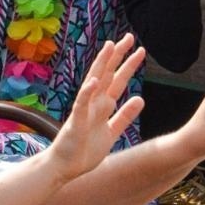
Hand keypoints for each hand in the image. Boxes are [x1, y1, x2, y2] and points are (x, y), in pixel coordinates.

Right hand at [46, 35, 146, 180]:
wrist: (64, 168)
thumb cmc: (85, 150)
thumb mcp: (112, 131)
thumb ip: (124, 115)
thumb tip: (140, 99)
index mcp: (101, 106)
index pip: (116, 81)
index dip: (127, 65)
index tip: (137, 49)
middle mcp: (93, 104)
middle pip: (107, 75)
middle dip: (118, 57)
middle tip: (129, 37)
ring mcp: (84, 111)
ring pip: (94, 83)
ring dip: (102, 65)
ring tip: (110, 47)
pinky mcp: (76, 123)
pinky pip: (82, 106)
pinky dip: (87, 93)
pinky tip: (94, 82)